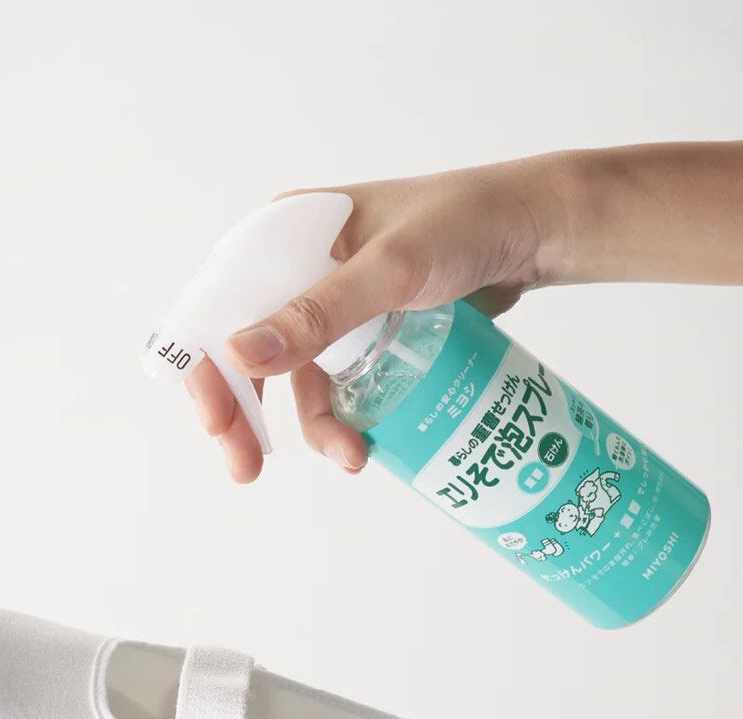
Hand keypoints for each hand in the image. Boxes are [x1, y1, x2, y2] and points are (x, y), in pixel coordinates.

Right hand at [187, 138, 742, 482]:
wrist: (535, 231)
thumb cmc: (465, 226)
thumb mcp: (387, 270)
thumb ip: (315, 315)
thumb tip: (235, 357)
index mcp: (284, 237)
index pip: (219, 307)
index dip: (207, 368)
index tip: (218, 425)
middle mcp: (298, 271)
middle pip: (248, 352)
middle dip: (245, 413)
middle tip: (246, 468)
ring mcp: (333, 305)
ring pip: (299, 380)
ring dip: (315, 426)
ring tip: (351, 458)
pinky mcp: (367, 332)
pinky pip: (340, 384)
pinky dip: (347, 418)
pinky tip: (366, 443)